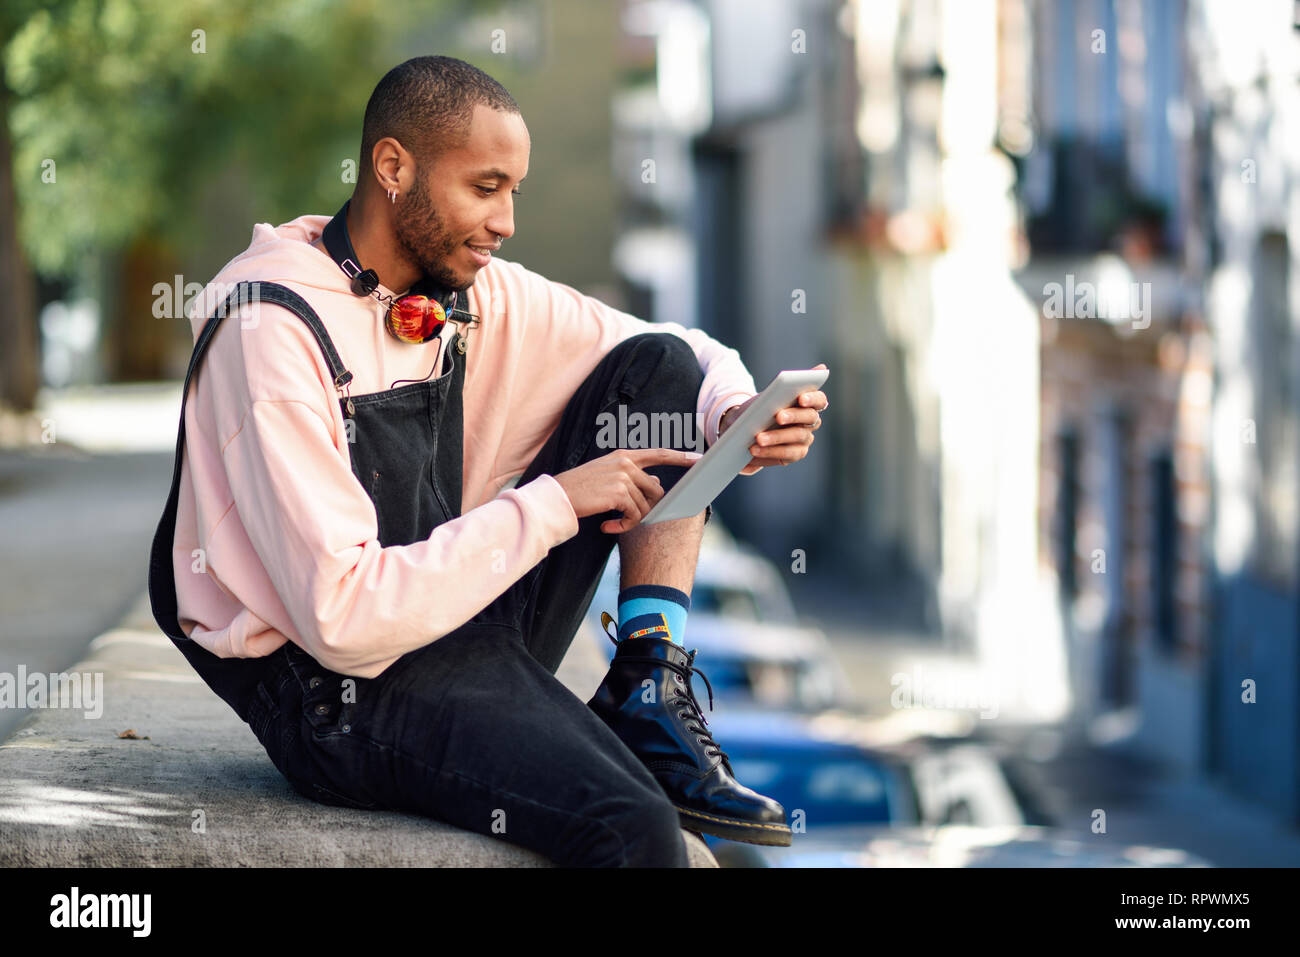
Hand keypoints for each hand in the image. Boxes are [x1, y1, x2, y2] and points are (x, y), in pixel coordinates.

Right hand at [552, 447, 703, 533]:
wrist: (558, 497)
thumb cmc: (580, 489)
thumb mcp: (607, 476)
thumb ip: (632, 477)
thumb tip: (659, 484)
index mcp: (623, 456)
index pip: (659, 454)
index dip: (681, 457)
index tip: (699, 459)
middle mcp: (625, 463)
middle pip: (655, 491)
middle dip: (646, 509)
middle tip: (627, 520)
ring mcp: (623, 477)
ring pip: (645, 506)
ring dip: (631, 521)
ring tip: (613, 524)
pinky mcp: (619, 493)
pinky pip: (634, 516)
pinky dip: (623, 526)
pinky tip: (608, 527)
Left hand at [719, 363, 827, 473]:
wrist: (745, 428)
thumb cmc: (763, 407)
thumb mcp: (770, 395)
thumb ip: (791, 384)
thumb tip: (822, 367)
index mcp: (809, 403)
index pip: (820, 399)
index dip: (813, 398)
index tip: (801, 398)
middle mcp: (812, 421)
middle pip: (809, 418)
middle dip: (794, 416)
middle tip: (778, 416)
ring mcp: (805, 438)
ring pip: (797, 437)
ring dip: (777, 437)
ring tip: (758, 438)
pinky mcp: (795, 453)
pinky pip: (786, 454)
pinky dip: (769, 452)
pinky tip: (754, 450)